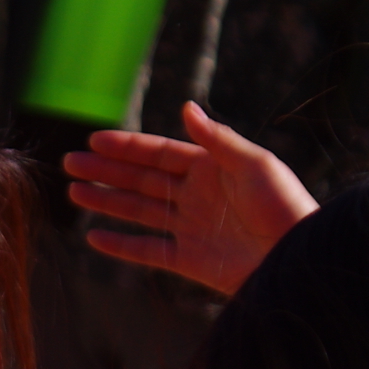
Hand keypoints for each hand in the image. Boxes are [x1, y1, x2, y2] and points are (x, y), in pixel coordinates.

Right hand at [66, 102, 317, 292]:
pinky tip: (94, 237)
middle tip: (69, 162)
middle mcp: (195, 195)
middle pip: (141, 179)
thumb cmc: (284, 206)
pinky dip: (120, 245)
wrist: (298, 257)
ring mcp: (190, 228)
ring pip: (137, 211)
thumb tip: (185, 108)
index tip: (95, 140)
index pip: (159, 153)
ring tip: (72, 192)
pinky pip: (147, 250)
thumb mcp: (254, 164)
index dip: (127, 147)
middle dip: (105, 171)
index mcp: (210, 168)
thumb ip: (217, 139)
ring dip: (105, 201)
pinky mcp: (189, 261)